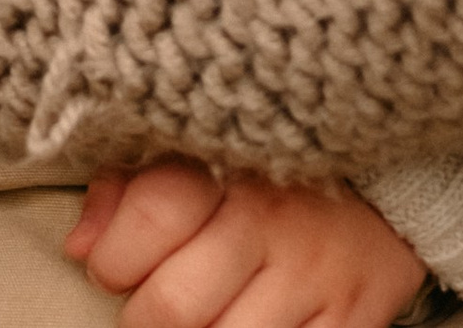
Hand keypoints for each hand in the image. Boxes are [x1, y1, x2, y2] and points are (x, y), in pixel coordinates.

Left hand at [68, 160, 427, 327]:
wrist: (383, 179)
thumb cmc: (265, 170)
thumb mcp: (196, 152)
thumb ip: (129, 189)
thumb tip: (79, 247)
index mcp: (226, 166)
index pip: (151, 215)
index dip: (113, 257)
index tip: (111, 266)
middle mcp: (272, 221)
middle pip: (176, 305)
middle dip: (145, 319)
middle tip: (151, 308)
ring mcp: (315, 276)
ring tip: (200, 319)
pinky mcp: (354, 318)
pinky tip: (239, 325)